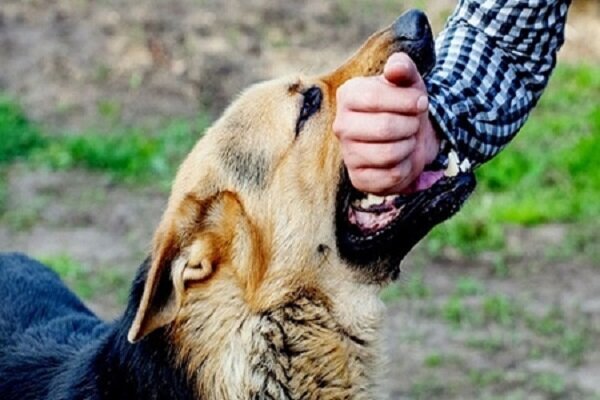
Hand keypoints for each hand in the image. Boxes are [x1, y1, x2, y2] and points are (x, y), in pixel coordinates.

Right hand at [333, 52, 439, 194]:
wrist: (411, 135)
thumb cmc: (405, 105)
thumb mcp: (409, 81)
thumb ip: (403, 67)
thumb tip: (394, 69)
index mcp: (348, 96)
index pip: (375, 97)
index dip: (407, 100)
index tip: (421, 102)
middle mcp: (341, 126)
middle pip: (385, 127)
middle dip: (411, 125)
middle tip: (412, 123)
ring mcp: (348, 154)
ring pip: (389, 154)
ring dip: (409, 146)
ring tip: (406, 139)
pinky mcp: (359, 179)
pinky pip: (391, 176)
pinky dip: (406, 168)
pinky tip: (401, 159)